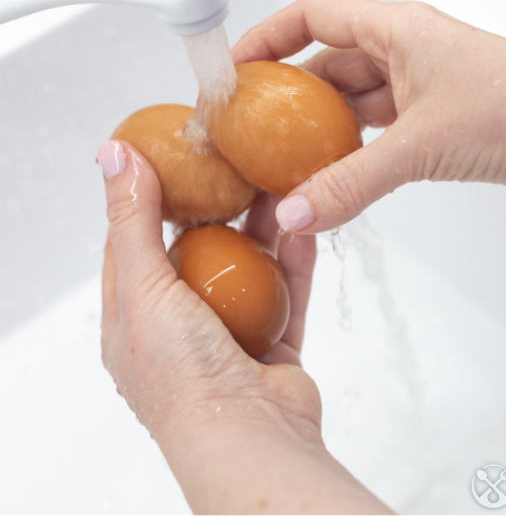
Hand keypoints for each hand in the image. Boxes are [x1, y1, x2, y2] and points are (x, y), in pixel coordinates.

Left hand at [98, 140, 389, 513]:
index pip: (135, 245)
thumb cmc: (183, 378)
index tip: (172, 159)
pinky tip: (303, 227)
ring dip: (263, 230)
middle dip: (218, 208)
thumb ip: (132, 221)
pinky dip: (295, 261)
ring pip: (249, 269)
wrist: (250, 438)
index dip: (150, 199)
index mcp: (134, 319)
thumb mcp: (142, 288)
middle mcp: (181, 326)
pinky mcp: (274, 343)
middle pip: (200, 252)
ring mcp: (230, 334)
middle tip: (236, 167)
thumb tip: (113, 155)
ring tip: (278, 186)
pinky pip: (287, 292)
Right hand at [231, 0, 505, 233]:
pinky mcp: (438, 127)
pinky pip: (380, 136)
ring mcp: (423, 91)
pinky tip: (331, 178)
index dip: (268, 37)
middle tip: (249, 129)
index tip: (234, 70)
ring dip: (321, 130)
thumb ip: (351, 182)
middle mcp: (406, 53)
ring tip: (280, 161)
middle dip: (288, 94)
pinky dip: (354, 155)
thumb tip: (293, 213)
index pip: (313, 16)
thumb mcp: (421, 145)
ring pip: (355, 104)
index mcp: (397, 30)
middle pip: (328, 64)